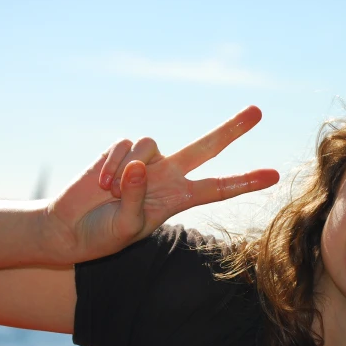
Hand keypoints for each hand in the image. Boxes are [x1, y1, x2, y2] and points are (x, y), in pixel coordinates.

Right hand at [43, 106, 278, 263]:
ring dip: (129, 170)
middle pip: (205, 147)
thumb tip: (139, 164)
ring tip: (110, 193)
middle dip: (230, 129)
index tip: (274, 175)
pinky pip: (125, 145)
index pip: (217, 189)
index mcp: (178, 199)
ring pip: (152, 144)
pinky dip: (113, 164)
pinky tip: (101, 184)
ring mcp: (145, 161)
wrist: (70, 229)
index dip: (245, 181)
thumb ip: (136, 199)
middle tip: (258, 111)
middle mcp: (167, 175)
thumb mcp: (127, 227)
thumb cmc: (104, 235)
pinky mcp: (120, 151)